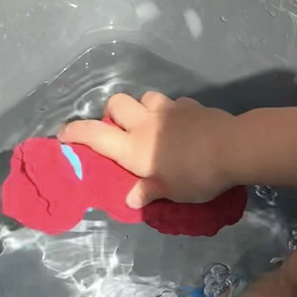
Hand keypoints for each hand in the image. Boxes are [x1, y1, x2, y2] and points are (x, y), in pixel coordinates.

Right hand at [59, 91, 235, 207]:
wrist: (233, 148)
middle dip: (112, 113)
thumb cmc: (196, 176)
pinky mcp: (191, 105)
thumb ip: (150, 191)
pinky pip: (174, 102)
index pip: (94, 135)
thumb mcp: (171, 192)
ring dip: (142, 107)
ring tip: (151, 124)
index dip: (75, 133)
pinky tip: (181, 124)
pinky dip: (171, 111)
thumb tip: (131, 199)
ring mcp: (169, 110)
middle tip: (119, 130)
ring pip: (145, 97)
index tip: (64, 135)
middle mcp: (146, 123)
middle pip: (117, 103)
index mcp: (133, 147)